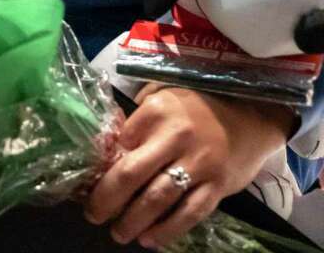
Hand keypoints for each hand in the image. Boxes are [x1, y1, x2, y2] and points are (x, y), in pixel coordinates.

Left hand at [84, 85, 293, 248]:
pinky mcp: (218, 185)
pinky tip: (150, 239)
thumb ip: (135, 122)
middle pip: (131, 174)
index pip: (117, 145)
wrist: (250, 114)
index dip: (100, 168)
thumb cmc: (195, 107)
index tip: (86, 184)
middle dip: (107, 199)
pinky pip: (190, 212)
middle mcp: (175, 137)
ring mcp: (199, 163)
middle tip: (93, 215)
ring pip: (158, 199)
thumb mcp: (160, 99)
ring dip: (133, 221)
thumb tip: (103, 148)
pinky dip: (168, 230)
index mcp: (156, 112)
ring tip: (118, 233)